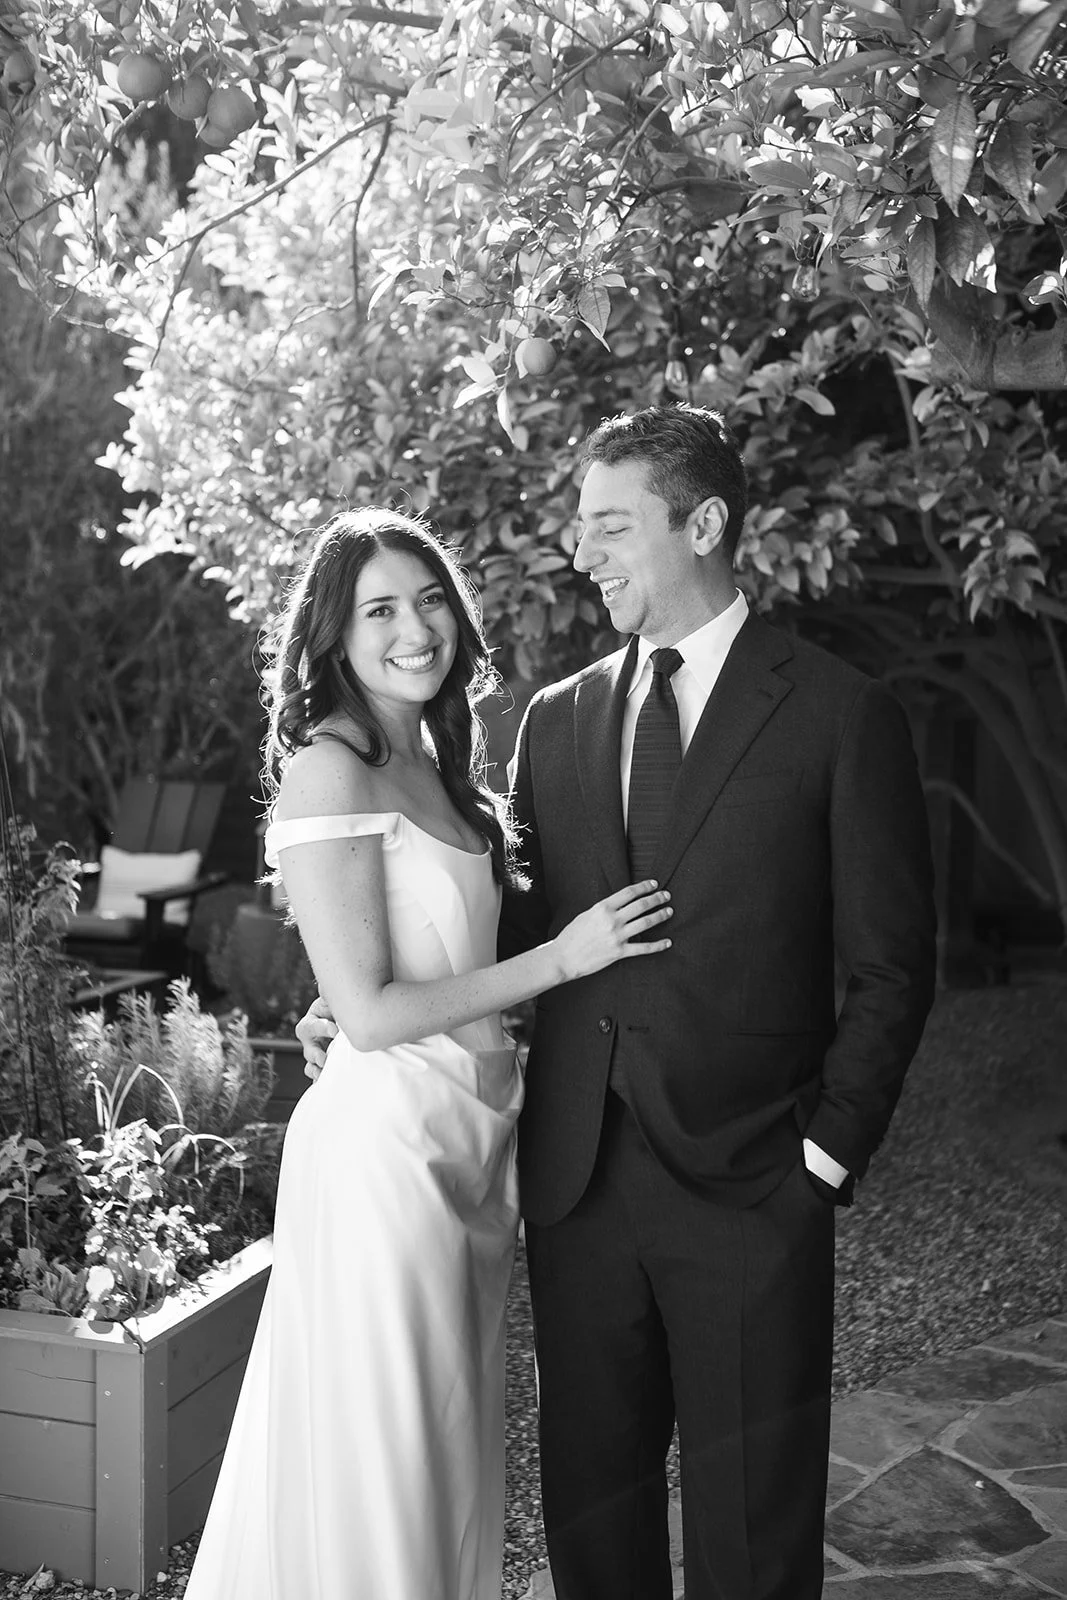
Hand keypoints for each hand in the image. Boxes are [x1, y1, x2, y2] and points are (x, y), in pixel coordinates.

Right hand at [295, 994, 338, 1081]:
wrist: (352, 1020)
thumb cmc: (342, 1007)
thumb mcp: (335, 1000)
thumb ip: (330, 996)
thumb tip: (325, 988)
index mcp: (312, 1022)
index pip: (311, 1026)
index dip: (321, 1028)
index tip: (335, 1029)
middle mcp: (312, 1040)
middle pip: (308, 1050)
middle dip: (315, 1054)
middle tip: (324, 1058)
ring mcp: (318, 1054)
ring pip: (312, 1065)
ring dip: (316, 1070)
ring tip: (323, 1073)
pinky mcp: (325, 1065)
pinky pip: (320, 1075)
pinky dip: (321, 1081)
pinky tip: (326, 1084)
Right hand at [551, 881, 671, 982]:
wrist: (563, 957)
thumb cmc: (572, 936)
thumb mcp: (587, 915)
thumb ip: (604, 909)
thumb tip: (620, 905)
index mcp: (602, 908)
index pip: (629, 893)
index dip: (644, 887)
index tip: (654, 884)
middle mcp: (612, 920)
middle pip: (641, 905)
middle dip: (656, 899)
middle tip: (666, 895)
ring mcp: (617, 936)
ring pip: (646, 923)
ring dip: (660, 916)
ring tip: (669, 911)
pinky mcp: (619, 952)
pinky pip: (643, 948)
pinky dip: (658, 945)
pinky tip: (667, 942)